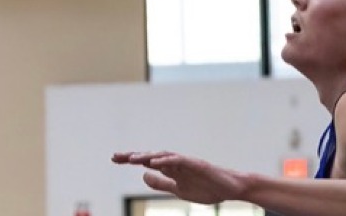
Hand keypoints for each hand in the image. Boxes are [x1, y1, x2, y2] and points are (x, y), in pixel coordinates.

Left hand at [111, 152, 248, 205]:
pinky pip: (179, 160)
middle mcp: (175, 162)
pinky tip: (154, 162)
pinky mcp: (197, 164)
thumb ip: (161, 183)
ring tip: (131, 159)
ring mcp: (186, 162)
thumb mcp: (178, 190)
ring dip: (146, 156)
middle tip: (115, 157)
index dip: (131, 159)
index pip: (147, 162)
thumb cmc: (207, 187)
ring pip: (162, 156)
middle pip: (150, 156)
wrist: (231, 189)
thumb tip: (142, 175)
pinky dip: (166, 160)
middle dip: (133, 156)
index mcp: (170, 169)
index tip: (115, 159)